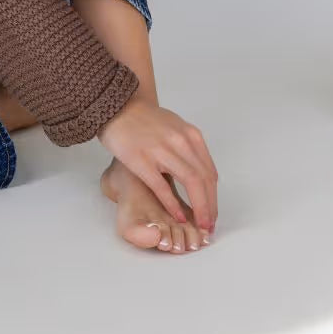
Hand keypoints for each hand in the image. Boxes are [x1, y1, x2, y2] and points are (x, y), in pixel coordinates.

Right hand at [96, 93, 218, 230]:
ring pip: (191, 182)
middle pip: (204, 179)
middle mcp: (180, 141)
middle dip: (210, 206)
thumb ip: (190, 149)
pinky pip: (163, 186)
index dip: (214, 197)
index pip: (209, 172)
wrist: (118, 107)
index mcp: (190, 135)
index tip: (213, 213)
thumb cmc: (145, 120)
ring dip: (199, 207)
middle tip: (209, 226)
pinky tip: (178, 216)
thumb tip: (204, 176)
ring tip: (200, 225)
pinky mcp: (142, 159)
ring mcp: (161, 150)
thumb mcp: (175, 128)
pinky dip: (173, 204)